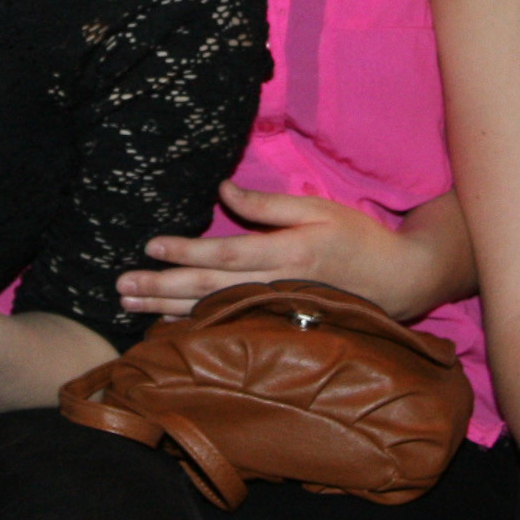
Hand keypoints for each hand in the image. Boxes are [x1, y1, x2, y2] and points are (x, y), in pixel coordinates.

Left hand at [117, 181, 422, 318]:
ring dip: (166, 308)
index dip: (186, 251)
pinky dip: (193, 328)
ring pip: (211, 312)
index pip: (225, 253)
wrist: (398, 283)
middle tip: (121, 285)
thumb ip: (268, 205)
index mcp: (286, 253)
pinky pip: (227, 327)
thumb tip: (222, 191)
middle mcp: (275, 286)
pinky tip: (165, 325)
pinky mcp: (275, 325)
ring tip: (130, 305)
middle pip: (207, 289)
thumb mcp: (319, 209)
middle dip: (160, 287)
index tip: (151, 245)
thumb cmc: (357, 239)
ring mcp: (274, 311)